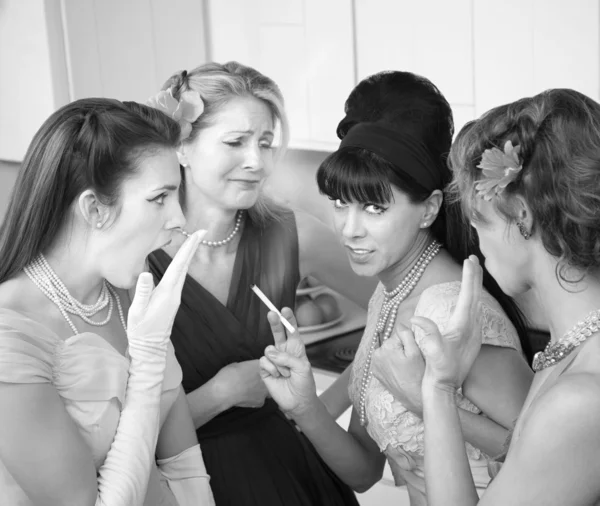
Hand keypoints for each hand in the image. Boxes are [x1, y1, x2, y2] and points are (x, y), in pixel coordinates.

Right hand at [127, 230, 203, 353]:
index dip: (188, 248)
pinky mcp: (172, 300)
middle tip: (201, 232)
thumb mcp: (137, 311)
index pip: (179, 265)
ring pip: (183, 271)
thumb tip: (146, 273)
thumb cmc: (141, 330)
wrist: (150, 348)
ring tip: (192, 240)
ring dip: (187, 255)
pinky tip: (181, 261)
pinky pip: (179, 277)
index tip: (198, 235)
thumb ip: (142, 292)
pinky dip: (181, 265)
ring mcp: (175, 296)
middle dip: (192, 247)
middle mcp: (175, 293)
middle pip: (185, 265)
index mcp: (167, 292)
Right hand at [214, 360, 267, 407]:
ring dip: (260, 389)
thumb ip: (246, 366)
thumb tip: (245, 369)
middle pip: (269, 378)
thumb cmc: (228, 375)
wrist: (224, 391)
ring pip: (266, 390)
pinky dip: (254, 399)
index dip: (259, 369)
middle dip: (262, 380)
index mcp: (260, 365)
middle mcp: (266, 378)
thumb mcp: (237, 364)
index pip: (266, 365)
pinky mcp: (261, 402)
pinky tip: (246, 397)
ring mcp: (265, 390)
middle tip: (251, 381)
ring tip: (248, 390)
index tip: (252, 371)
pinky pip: (260, 400)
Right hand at [259, 308, 317, 417]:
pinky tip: (277, 376)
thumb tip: (272, 353)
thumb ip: (288, 357)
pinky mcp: (265, 368)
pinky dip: (272, 369)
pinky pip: (264, 361)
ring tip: (286, 373)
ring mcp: (274, 359)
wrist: (297, 402)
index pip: (292, 330)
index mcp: (296, 348)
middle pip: (278, 332)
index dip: (288, 319)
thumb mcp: (302, 368)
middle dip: (275, 322)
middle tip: (272, 313)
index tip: (285, 309)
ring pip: (269, 349)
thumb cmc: (304, 384)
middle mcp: (284, 351)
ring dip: (279, 362)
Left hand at [371, 325, 425, 416]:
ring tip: (405, 368)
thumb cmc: (418, 375)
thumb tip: (401, 323)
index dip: (409, 341)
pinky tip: (399, 372)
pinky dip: (391, 364)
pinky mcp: (376, 373)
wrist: (414, 398)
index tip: (414, 351)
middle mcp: (377, 354)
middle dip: (401, 348)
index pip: (400, 334)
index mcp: (387, 347)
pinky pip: (385, 362)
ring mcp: (375, 365)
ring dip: (396, 356)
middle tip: (411, 361)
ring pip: (389, 352)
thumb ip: (406, 334)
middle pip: (393, 343)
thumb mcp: (416, 352)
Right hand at [414, 255, 483, 391]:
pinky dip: (474, 299)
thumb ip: (426, 333)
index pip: (469, 294)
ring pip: (478, 303)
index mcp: (463, 326)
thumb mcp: (431, 351)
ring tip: (473, 274)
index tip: (470, 260)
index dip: (469, 275)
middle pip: (477, 295)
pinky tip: (471, 300)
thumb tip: (416, 318)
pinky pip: (476, 312)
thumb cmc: (437, 371)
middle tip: (474, 259)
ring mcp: (474, 334)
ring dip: (475, 287)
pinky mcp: (472, 340)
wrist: (445, 389)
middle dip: (475, 276)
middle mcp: (472, 328)